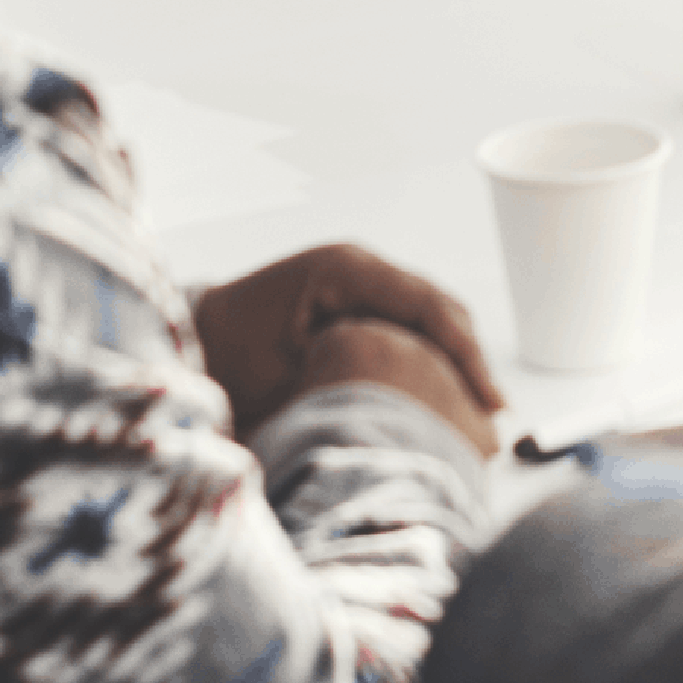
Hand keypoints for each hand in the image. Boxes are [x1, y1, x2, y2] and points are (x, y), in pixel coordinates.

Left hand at [195, 243, 500, 444]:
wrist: (189, 347)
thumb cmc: (223, 362)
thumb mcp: (283, 378)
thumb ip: (346, 382)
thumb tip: (407, 412)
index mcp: (344, 270)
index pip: (426, 304)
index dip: (463, 352)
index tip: (486, 399)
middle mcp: (360, 268)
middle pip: (438, 308)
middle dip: (469, 360)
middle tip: (493, 415)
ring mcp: (360, 282)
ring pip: (430, 318)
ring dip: (455, 362)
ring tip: (481, 414)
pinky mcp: (356, 304)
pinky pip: (409, 327)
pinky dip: (431, 361)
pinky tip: (445, 400)